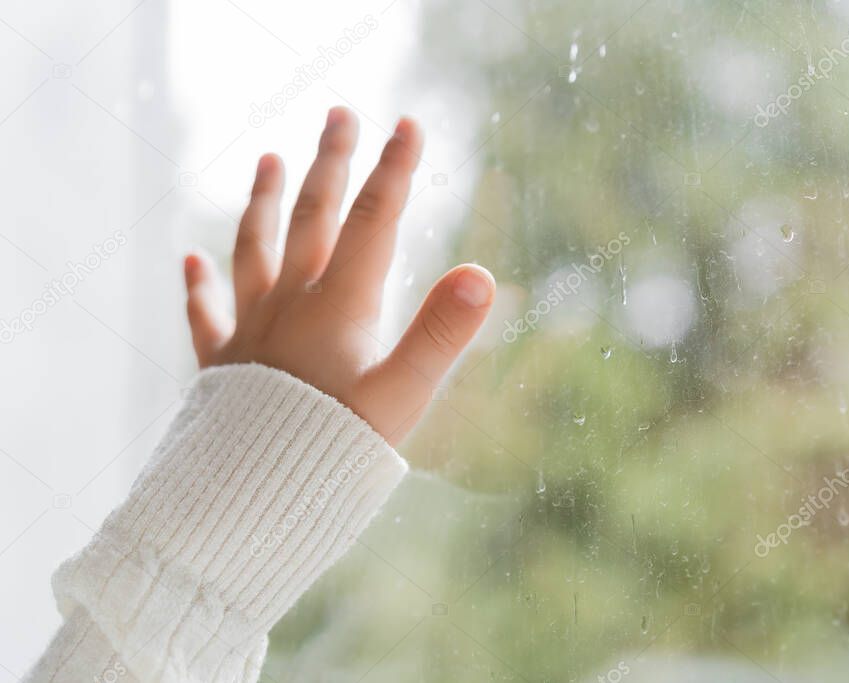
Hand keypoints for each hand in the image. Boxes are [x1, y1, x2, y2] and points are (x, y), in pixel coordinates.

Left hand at [182, 107, 494, 444]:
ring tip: (268, 161)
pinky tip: (189, 261)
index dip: (394, 171)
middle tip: (340, 114)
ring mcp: (251, 332)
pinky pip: (206, 315)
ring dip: (264, 202)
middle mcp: (290, 305)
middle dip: (331, 163)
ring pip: (255, 250)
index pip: (372, 222)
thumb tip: (482, 274)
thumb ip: (440, 334)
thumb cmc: (331, 453)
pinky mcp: (222, 367)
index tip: (408, 124)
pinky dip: (197, 287)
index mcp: (338, 307)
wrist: (248, 501)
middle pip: (313, 218)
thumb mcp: (400, 397)